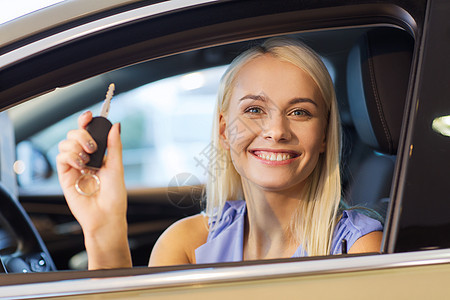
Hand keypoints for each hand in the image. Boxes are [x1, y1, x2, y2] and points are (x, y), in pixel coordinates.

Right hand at [56, 111, 130, 268]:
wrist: (106, 216)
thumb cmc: (114, 196)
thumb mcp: (117, 167)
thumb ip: (114, 146)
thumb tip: (116, 125)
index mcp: (99, 155)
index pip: (89, 133)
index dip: (86, 121)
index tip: (89, 116)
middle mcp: (85, 159)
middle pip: (74, 134)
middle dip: (82, 133)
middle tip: (92, 146)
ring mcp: (74, 167)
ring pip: (65, 143)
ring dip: (76, 146)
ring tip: (87, 159)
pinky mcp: (65, 176)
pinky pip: (60, 157)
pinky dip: (70, 156)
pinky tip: (80, 164)